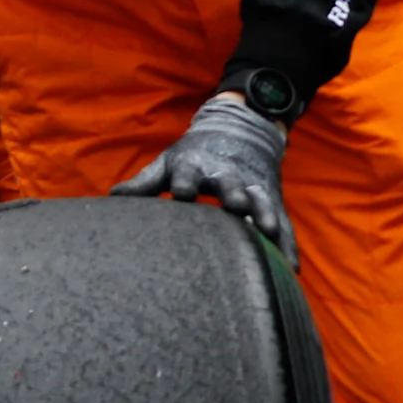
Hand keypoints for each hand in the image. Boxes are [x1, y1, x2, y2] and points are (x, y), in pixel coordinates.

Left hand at [113, 91, 294, 267]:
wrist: (237, 133)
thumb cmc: (192, 158)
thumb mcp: (167, 165)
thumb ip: (144, 183)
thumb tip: (112, 197)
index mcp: (195, 166)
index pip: (189, 174)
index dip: (185, 184)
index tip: (182, 194)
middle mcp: (226, 175)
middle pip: (230, 184)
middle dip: (233, 194)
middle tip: (237, 206)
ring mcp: (252, 187)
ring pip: (261, 201)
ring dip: (264, 215)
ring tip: (268, 232)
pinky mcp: (271, 201)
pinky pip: (282, 224)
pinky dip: (286, 245)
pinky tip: (290, 269)